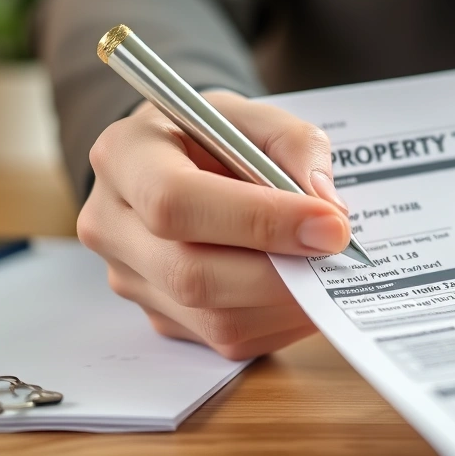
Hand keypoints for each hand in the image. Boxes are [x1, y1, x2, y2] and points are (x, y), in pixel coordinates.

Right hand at [78, 91, 349, 359]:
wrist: (187, 163)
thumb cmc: (219, 136)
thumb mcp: (257, 117)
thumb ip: (296, 146)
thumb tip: (327, 207)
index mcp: (125, 155)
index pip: (176, 201)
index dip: (259, 219)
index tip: (330, 224)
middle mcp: (112, 223)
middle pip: (191, 272)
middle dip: (281, 270)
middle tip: (342, 255)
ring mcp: (130, 278)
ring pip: (214, 317)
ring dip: (287, 302)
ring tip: (332, 274)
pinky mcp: (161, 317)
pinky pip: (226, 338)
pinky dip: (280, 320)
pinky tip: (308, 290)